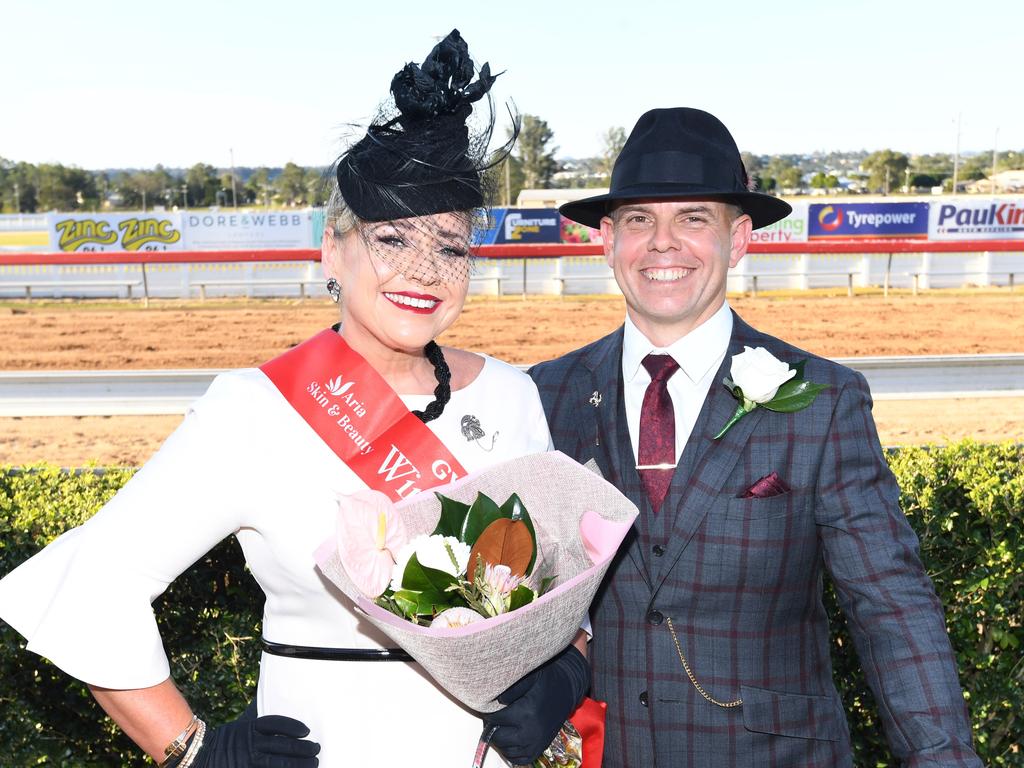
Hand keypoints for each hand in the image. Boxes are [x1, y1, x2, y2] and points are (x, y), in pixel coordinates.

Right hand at [191, 714, 319, 767]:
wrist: (201, 756)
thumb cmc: (230, 737)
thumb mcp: (242, 722)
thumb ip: (259, 709)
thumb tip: (269, 678)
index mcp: (250, 728)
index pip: (275, 724)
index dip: (292, 727)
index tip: (307, 730)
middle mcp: (250, 745)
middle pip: (282, 746)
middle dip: (302, 748)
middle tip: (316, 749)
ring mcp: (248, 762)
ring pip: (279, 763)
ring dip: (299, 764)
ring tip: (314, 762)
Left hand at [483, 644, 589, 764]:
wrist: (567, 690)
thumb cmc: (546, 681)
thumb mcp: (530, 676)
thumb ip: (511, 687)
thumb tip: (495, 700)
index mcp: (526, 713)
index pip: (495, 719)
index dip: (488, 712)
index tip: (488, 706)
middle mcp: (531, 733)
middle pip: (498, 737)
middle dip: (491, 727)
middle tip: (492, 717)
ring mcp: (536, 744)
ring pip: (505, 749)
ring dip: (500, 739)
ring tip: (501, 725)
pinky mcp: (539, 750)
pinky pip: (517, 759)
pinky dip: (510, 751)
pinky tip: (510, 737)